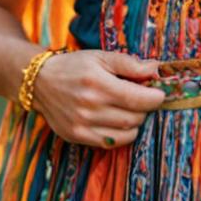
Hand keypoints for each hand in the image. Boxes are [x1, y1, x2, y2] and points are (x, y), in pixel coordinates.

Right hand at [32, 49, 165, 147]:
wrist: (40, 82)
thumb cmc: (75, 66)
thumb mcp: (101, 57)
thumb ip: (130, 64)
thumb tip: (156, 69)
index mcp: (97, 83)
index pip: (138, 99)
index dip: (155, 98)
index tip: (159, 94)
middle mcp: (89, 107)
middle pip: (134, 118)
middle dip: (145, 109)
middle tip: (142, 99)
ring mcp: (81, 125)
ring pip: (125, 134)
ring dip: (135, 123)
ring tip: (129, 109)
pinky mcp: (76, 136)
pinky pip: (110, 143)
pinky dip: (121, 135)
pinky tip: (118, 121)